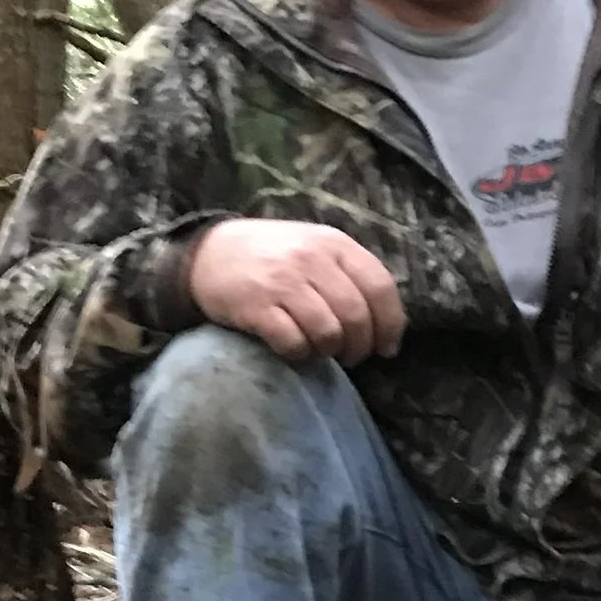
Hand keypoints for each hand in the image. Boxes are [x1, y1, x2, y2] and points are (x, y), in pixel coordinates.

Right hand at [187, 219, 404, 366]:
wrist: (209, 252)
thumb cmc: (272, 256)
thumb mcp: (314, 247)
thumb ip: (348, 274)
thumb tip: (385, 324)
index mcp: (333, 243)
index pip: (380, 287)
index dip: (390, 324)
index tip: (386, 348)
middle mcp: (311, 259)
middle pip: (356, 316)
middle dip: (360, 347)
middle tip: (350, 357)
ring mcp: (282, 282)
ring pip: (328, 332)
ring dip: (329, 351)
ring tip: (321, 351)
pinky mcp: (256, 307)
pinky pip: (293, 343)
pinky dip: (300, 354)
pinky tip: (295, 350)